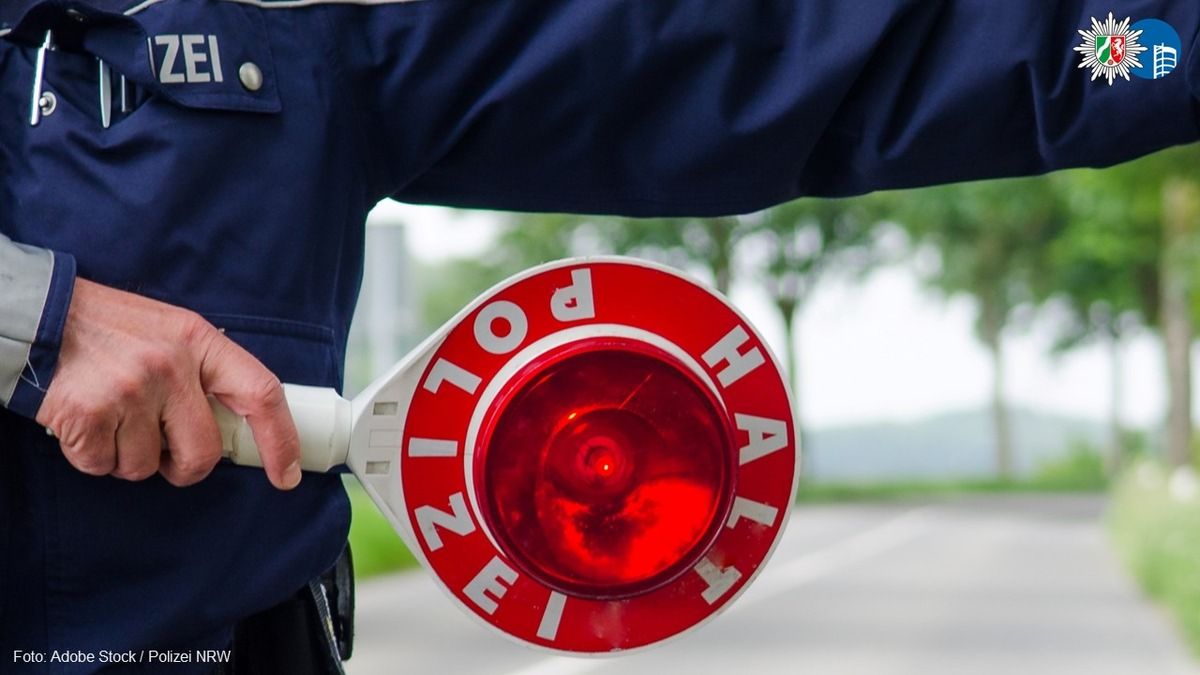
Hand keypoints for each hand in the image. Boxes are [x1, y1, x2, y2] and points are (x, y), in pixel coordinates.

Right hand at [36, 279, 301, 489]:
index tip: (286, 474)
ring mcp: (128, 390)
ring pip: (146, 467)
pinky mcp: (87, 414)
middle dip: (184, 467)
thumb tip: (234, 428)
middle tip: (163, 453)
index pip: (261, 393)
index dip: (281, 439)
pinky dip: (93, 456)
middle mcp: (170, 365)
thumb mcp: (170, 332)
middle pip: (202, 452)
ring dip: (128, 457)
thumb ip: (204, 372)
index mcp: (198, 340)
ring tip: (113, 419)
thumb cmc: (108, 328)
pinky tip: (87, 423)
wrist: (35, 315)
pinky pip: (103, 466)